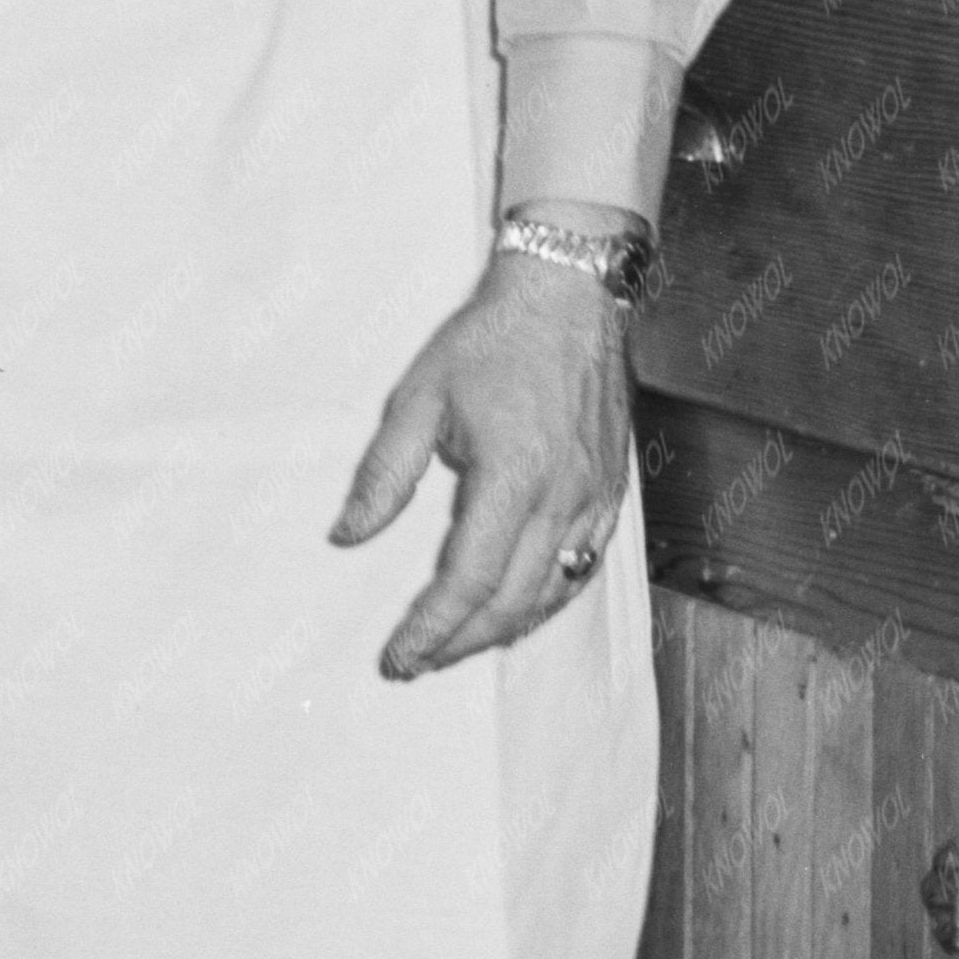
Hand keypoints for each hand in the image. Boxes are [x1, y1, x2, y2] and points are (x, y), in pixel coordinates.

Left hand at [331, 249, 637, 681]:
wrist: (567, 296)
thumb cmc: (490, 340)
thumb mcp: (417, 398)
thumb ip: (383, 475)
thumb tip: (347, 537)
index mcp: (513, 476)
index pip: (469, 579)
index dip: (430, 628)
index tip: (397, 656)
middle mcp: (563, 498)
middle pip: (513, 602)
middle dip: (460, 643)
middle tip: (415, 661)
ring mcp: (595, 499)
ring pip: (553, 594)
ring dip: (502, 630)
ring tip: (454, 646)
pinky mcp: (611, 493)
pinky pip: (582, 569)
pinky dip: (545, 601)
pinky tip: (516, 610)